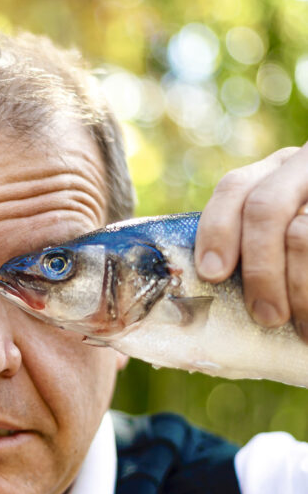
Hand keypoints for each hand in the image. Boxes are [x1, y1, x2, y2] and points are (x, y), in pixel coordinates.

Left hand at [195, 144, 307, 340]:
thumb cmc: (296, 263)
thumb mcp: (277, 240)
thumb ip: (250, 246)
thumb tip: (197, 292)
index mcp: (277, 172)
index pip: (234, 189)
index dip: (217, 230)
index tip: (213, 274)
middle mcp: (305, 167)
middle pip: (264, 208)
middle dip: (259, 269)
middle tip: (265, 317)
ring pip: (301, 232)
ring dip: (298, 287)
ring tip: (302, 326)